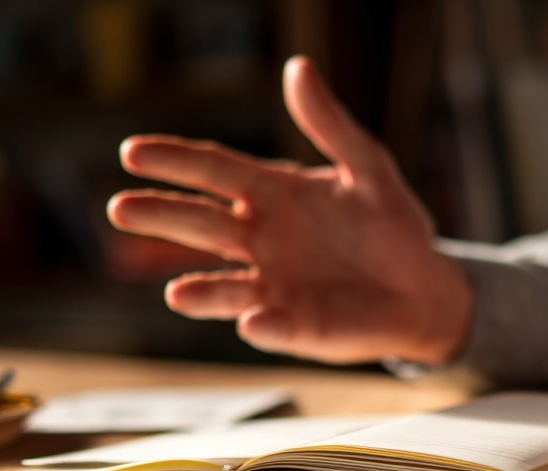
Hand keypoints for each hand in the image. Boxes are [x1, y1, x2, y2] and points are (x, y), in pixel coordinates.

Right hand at [108, 55, 471, 365]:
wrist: (426, 287)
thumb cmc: (391, 226)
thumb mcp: (368, 167)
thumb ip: (331, 125)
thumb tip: (299, 67)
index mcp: (271, 194)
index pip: (214, 170)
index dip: (176, 160)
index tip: (132, 152)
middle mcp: (259, 241)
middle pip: (203, 225)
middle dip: (163, 216)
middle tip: (121, 208)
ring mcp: (273, 286)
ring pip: (226, 288)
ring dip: (202, 293)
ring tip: (176, 295)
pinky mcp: (298, 326)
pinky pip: (275, 327)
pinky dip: (263, 326)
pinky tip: (253, 321)